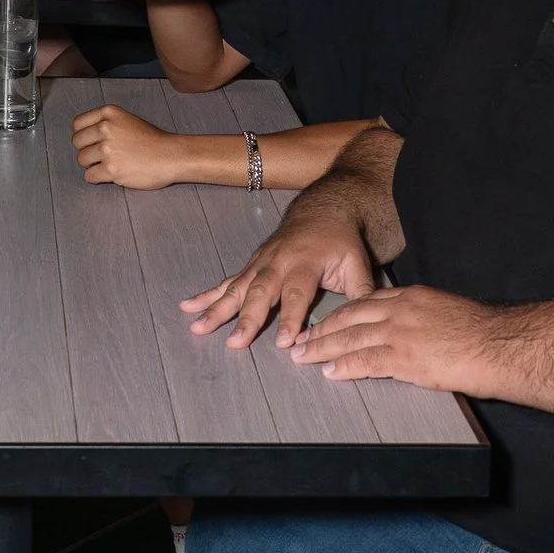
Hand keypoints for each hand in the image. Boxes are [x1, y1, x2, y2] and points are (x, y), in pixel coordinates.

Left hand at [72, 104, 184, 188]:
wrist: (171, 156)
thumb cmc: (152, 140)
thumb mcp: (127, 120)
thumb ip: (105, 123)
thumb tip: (84, 136)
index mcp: (109, 113)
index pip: (77, 124)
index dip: (83, 135)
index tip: (93, 142)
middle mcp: (105, 128)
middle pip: (77, 142)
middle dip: (87, 150)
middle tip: (102, 156)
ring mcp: (107, 149)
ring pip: (81, 160)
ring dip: (93, 165)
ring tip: (110, 164)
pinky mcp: (111, 169)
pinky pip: (89, 176)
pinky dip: (97, 178)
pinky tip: (111, 175)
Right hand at [182, 220, 374, 349]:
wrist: (321, 210)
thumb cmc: (341, 241)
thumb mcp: (358, 262)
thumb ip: (360, 293)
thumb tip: (365, 321)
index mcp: (305, 262)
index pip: (297, 294)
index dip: (291, 318)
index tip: (284, 342)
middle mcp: (278, 262)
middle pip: (260, 292)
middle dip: (247, 318)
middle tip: (235, 342)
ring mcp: (260, 263)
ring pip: (236, 288)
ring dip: (217, 309)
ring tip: (198, 327)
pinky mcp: (250, 265)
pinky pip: (226, 281)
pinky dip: (207, 294)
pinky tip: (188, 306)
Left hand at [289, 285, 488, 388]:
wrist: (500, 343)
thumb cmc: (484, 332)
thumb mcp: (448, 311)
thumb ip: (425, 318)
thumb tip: (417, 332)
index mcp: (412, 296)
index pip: (368, 301)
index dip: (344, 313)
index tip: (328, 321)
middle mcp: (401, 310)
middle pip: (350, 317)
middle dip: (323, 328)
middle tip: (303, 338)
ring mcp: (400, 333)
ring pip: (350, 338)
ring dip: (323, 348)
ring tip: (304, 356)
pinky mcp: (404, 357)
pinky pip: (365, 361)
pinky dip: (345, 367)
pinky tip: (330, 372)